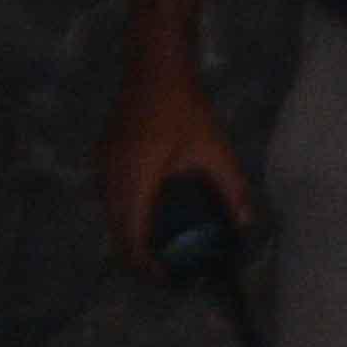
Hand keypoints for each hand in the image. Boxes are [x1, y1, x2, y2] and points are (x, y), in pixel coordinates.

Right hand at [99, 51, 255, 271]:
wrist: (152, 68)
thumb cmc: (184, 106)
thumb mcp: (214, 149)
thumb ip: (230, 188)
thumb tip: (245, 223)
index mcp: (137, 177)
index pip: (132, 237)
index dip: (145, 266)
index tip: (165, 279)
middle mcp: (112, 178)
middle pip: (117, 235)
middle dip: (138, 259)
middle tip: (165, 272)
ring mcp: (102, 169)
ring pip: (110, 219)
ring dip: (130, 238)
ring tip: (157, 249)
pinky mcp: (101, 161)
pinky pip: (109, 200)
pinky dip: (125, 216)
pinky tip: (147, 217)